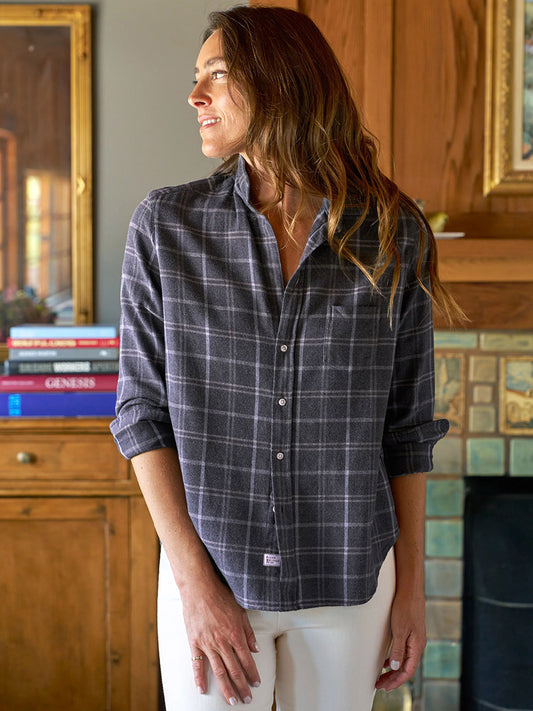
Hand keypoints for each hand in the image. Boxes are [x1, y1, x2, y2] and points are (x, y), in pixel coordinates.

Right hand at [181, 577, 260, 704]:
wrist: (199, 588)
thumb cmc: (221, 596)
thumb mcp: (240, 611)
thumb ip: (248, 632)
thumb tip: (256, 649)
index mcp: (235, 634)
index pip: (247, 660)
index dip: (252, 674)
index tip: (256, 684)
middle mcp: (223, 642)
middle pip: (234, 670)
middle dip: (242, 686)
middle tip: (247, 699)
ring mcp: (207, 644)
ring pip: (219, 671)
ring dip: (226, 688)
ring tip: (231, 701)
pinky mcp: (194, 642)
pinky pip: (197, 664)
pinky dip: (199, 678)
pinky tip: (202, 690)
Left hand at [375, 589, 425, 690]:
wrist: (410, 590)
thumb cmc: (405, 608)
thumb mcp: (399, 630)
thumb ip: (398, 649)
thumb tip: (395, 667)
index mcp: (417, 646)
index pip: (407, 671)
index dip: (396, 681)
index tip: (385, 687)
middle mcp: (418, 645)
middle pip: (406, 668)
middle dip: (393, 678)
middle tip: (380, 685)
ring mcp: (415, 639)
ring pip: (404, 660)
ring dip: (393, 670)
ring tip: (382, 677)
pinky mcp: (410, 633)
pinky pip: (403, 652)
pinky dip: (395, 659)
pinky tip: (387, 661)